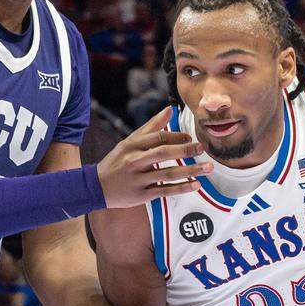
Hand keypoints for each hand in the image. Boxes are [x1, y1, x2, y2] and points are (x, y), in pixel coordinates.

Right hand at [96, 107, 212, 207]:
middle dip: (185, 150)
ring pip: (167, 174)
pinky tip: (195, 185)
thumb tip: (170, 109)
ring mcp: (138, 179)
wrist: (97, 186)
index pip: (157, 138)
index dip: (176, 137)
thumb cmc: (118, 161)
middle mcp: (134, 161)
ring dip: (190, 171)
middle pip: (163, 153)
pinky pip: (165, 191)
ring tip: (207, 169)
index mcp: (132, 146)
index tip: (190, 138)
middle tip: (201, 149)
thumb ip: (151, 127)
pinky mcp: (141, 196)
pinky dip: (181, 188)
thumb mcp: (130, 142)